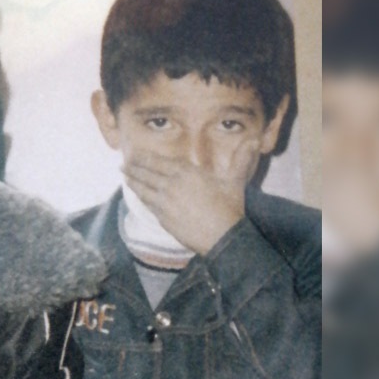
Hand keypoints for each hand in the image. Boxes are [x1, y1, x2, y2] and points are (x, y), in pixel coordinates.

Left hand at [122, 143, 259, 254]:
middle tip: (124, 163)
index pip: (159, 162)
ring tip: (124, 175)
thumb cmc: (229, 208)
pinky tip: (137, 194)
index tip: (136, 154)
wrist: (222, 237)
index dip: (145, 158)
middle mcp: (172, 185)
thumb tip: (255, 141)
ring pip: (143, 189)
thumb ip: (241, 160)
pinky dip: (140, 197)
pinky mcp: (163, 218)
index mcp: (187, 173)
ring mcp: (165, 202)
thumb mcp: (235, 182)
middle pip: (147, 174)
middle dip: (134, 168)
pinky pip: (147, 205)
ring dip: (132, 181)